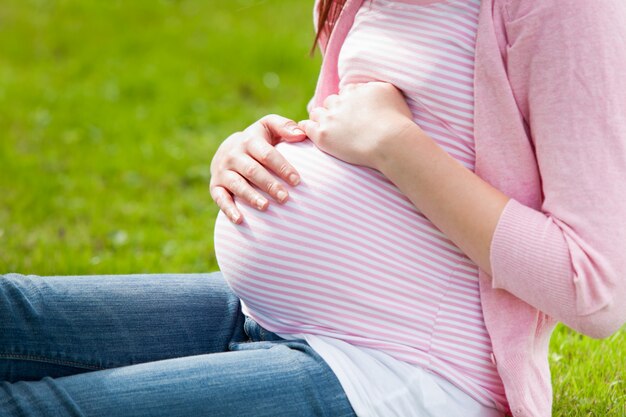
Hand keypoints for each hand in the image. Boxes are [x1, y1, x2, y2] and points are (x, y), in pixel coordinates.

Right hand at [210, 114, 305, 223]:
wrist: (228, 150)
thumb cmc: (259, 141)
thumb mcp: (269, 127)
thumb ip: (285, 127)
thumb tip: (302, 134)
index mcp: (249, 141)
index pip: (267, 154)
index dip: (282, 167)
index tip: (297, 181)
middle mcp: (233, 155)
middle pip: (253, 171)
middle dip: (269, 185)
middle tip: (285, 198)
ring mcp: (223, 171)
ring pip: (237, 184)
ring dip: (251, 196)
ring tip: (266, 207)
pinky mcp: (216, 186)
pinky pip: (220, 198)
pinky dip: (229, 209)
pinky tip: (240, 220)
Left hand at [298, 82, 413, 168]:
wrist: (390, 141)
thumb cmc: (397, 122)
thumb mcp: (393, 93)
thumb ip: (379, 87)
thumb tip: (372, 88)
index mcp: (356, 90)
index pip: (347, 92)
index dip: (350, 103)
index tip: (354, 112)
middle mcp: (341, 100)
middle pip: (331, 101)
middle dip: (335, 110)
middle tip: (342, 123)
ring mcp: (330, 118)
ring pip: (317, 113)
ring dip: (321, 118)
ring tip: (327, 128)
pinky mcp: (323, 135)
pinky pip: (307, 127)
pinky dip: (308, 128)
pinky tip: (310, 131)